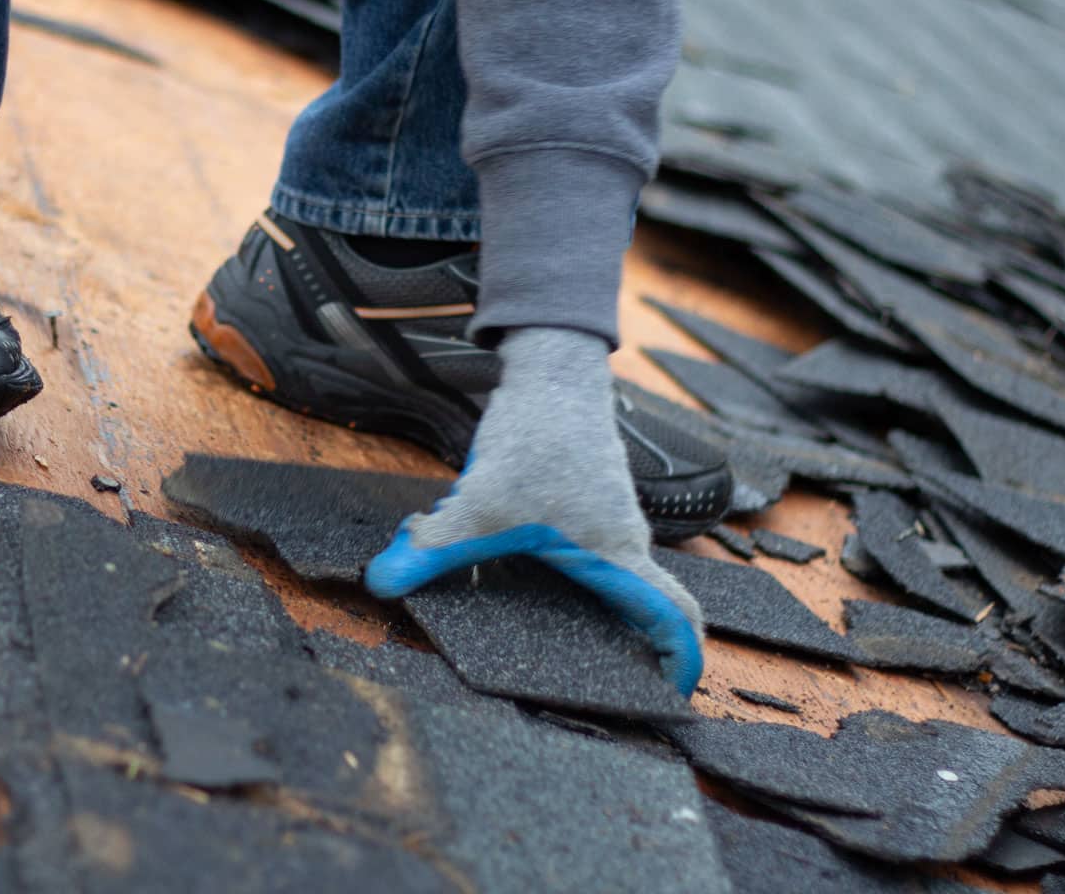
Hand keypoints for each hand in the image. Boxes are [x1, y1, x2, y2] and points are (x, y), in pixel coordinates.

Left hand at [365, 326, 705, 694]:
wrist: (549, 371)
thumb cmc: (539, 436)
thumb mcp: (478, 502)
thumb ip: (431, 549)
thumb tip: (382, 582)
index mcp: (616, 556)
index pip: (676, 617)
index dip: (681, 661)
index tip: (670, 694)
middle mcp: (622, 544)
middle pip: (639, 610)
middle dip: (616, 649)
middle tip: (581, 681)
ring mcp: (606, 523)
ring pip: (602, 581)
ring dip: (572, 608)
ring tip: (522, 626)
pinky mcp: (584, 506)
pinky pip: (579, 556)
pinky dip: (550, 573)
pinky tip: (496, 570)